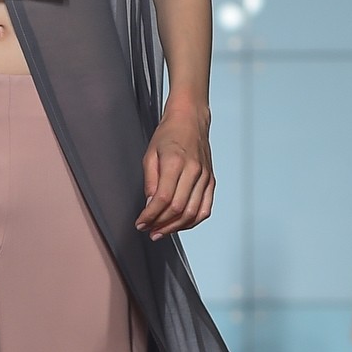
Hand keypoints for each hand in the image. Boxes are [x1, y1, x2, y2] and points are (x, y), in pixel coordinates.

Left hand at [137, 98, 214, 240]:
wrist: (190, 120)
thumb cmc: (169, 134)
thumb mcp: (150, 154)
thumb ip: (150, 181)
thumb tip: (150, 205)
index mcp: (175, 162)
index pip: (163, 198)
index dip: (150, 215)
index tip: (140, 223)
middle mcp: (193, 170)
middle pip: (178, 208)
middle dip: (161, 224)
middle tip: (149, 230)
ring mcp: (205, 177)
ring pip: (192, 212)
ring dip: (175, 227)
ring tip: (161, 231)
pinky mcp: (211, 181)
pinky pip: (205, 208)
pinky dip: (192, 222)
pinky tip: (179, 225)